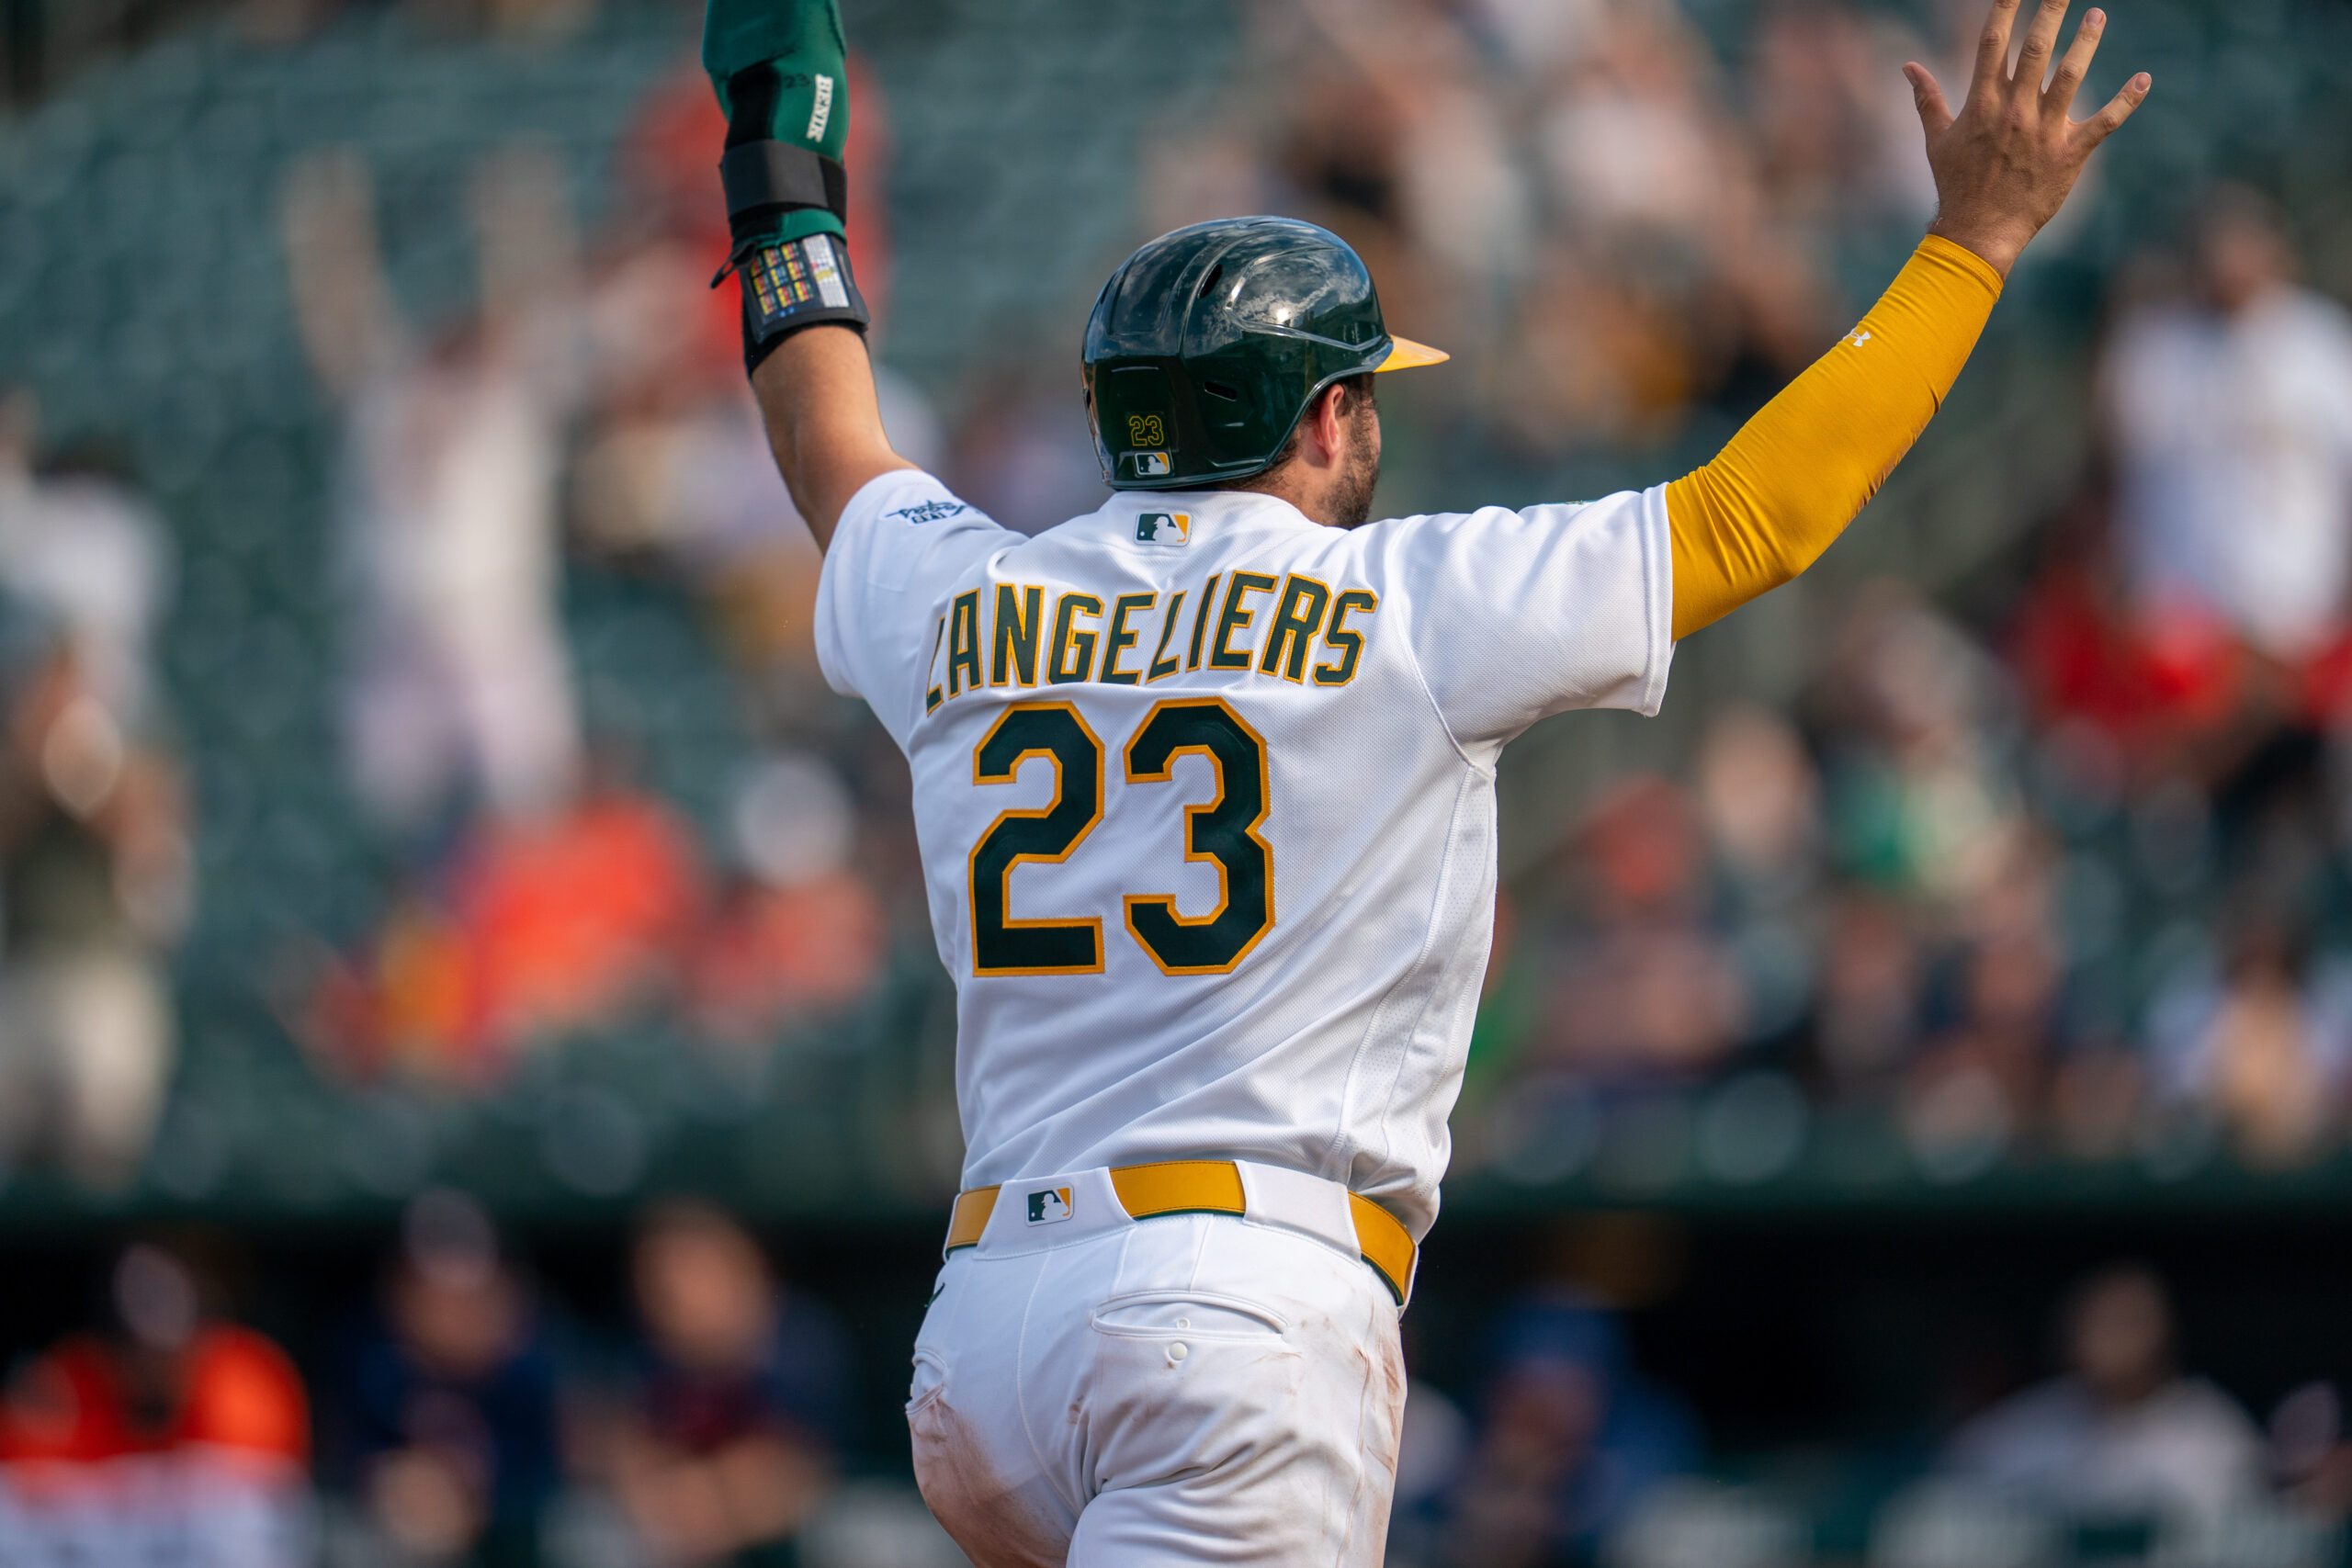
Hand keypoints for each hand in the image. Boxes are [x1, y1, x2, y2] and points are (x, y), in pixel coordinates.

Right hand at [1903, 0, 2150, 276]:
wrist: (1978, 233)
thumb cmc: (1956, 185)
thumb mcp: (1937, 140)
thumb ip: (1926, 99)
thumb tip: (1908, 66)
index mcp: (1982, 104)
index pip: (1994, 44)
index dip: (2005, 8)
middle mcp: (2014, 112)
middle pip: (2037, 49)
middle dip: (2051, 11)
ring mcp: (2044, 132)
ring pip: (2071, 75)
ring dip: (2087, 42)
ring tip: (2098, 16)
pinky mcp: (2070, 154)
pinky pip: (2105, 122)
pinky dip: (2126, 100)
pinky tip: (2143, 78)